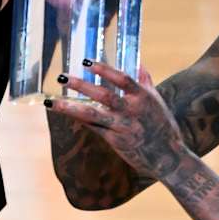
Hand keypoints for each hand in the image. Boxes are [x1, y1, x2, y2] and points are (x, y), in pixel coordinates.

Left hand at [46, 63, 187, 180]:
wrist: (168, 157)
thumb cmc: (163, 125)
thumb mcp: (156, 100)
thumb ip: (145, 81)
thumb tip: (138, 62)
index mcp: (143, 98)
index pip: (122, 79)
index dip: (103, 69)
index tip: (85, 62)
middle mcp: (131, 111)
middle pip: (103, 96)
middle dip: (81, 86)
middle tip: (62, 77)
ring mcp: (122, 127)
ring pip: (92, 115)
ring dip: (69, 108)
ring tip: (50, 102)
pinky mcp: (115, 141)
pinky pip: (93, 127)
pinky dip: (80, 118)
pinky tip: (64, 111)